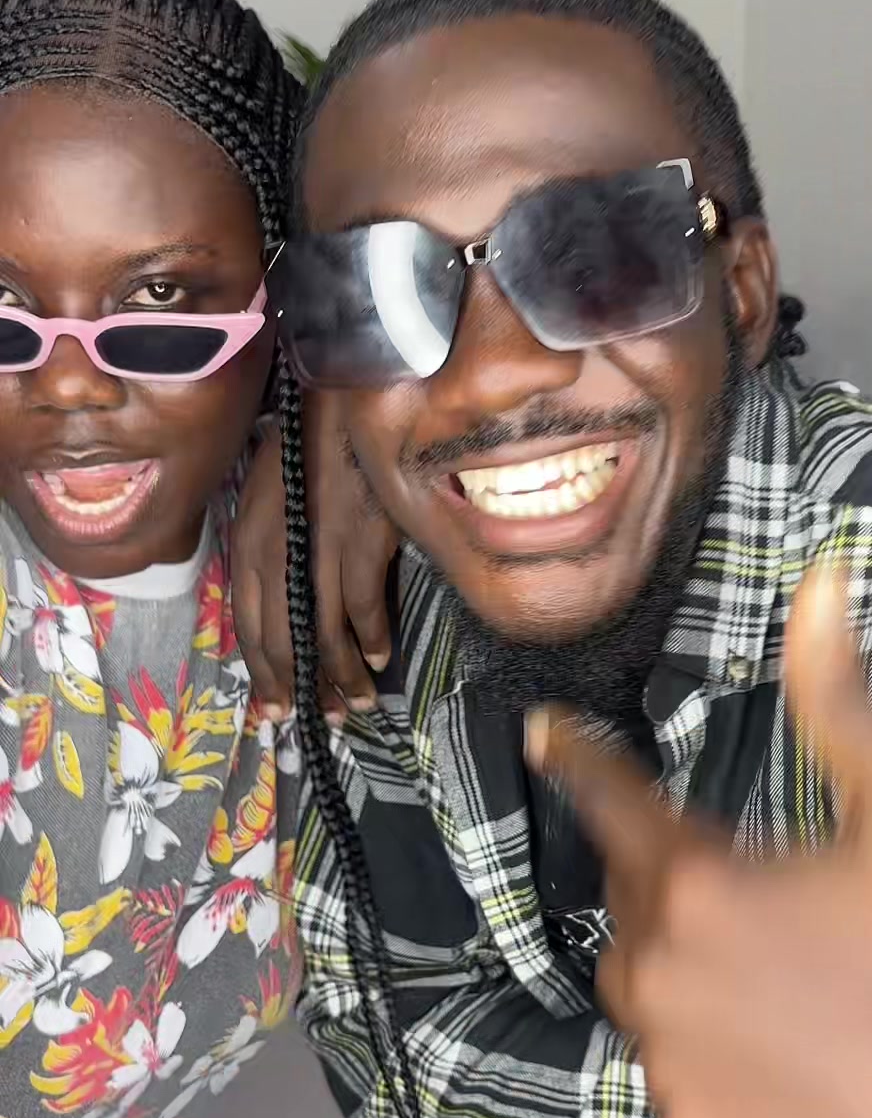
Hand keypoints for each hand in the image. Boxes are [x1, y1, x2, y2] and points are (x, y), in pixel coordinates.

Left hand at [232, 398, 398, 720]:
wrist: (348, 396)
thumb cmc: (310, 443)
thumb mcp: (271, 496)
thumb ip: (273, 548)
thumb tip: (287, 597)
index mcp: (247, 543)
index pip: (246, 625)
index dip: (260, 673)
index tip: (273, 709)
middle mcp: (275, 554)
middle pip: (281, 639)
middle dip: (298, 687)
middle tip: (313, 722)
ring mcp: (317, 550)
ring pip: (324, 633)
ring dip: (340, 677)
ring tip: (355, 704)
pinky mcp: (360, 543)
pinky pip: (363, 607)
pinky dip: (373, 639)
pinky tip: (380, 659)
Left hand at [525, 569, 871, 1117]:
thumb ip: (840, 697)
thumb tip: (818, 584)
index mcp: (697, 882)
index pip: (609, 801)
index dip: (579, 760)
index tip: (542, 733)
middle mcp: (657, 972)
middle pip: (631, 896)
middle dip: (672, 875)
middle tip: (759, 886)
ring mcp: (667, 1062)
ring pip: (645, 986)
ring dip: (687, 962)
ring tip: (788, 974)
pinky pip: (674, 1068)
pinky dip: (711, 1048)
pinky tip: (793, 1052)